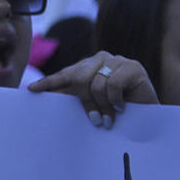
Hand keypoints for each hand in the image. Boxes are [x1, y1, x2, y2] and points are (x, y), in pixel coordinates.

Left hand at [29, 53, 158, 124]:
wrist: (148, 119)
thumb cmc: (118, 113)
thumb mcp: (93, 105)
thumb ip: (76, 99)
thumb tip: (50, 100)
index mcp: (88, 67)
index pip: (65, 74)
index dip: (49, 82)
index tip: (31, 90)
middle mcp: (101, 60)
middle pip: (80, 77)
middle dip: (86, 101)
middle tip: (96, 119)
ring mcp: (117, 61)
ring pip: (97, 83)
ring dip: (103, 105)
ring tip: (110, 118)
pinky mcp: (133, 67)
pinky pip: (114, 84)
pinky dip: (115, 99)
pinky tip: (121, 107)